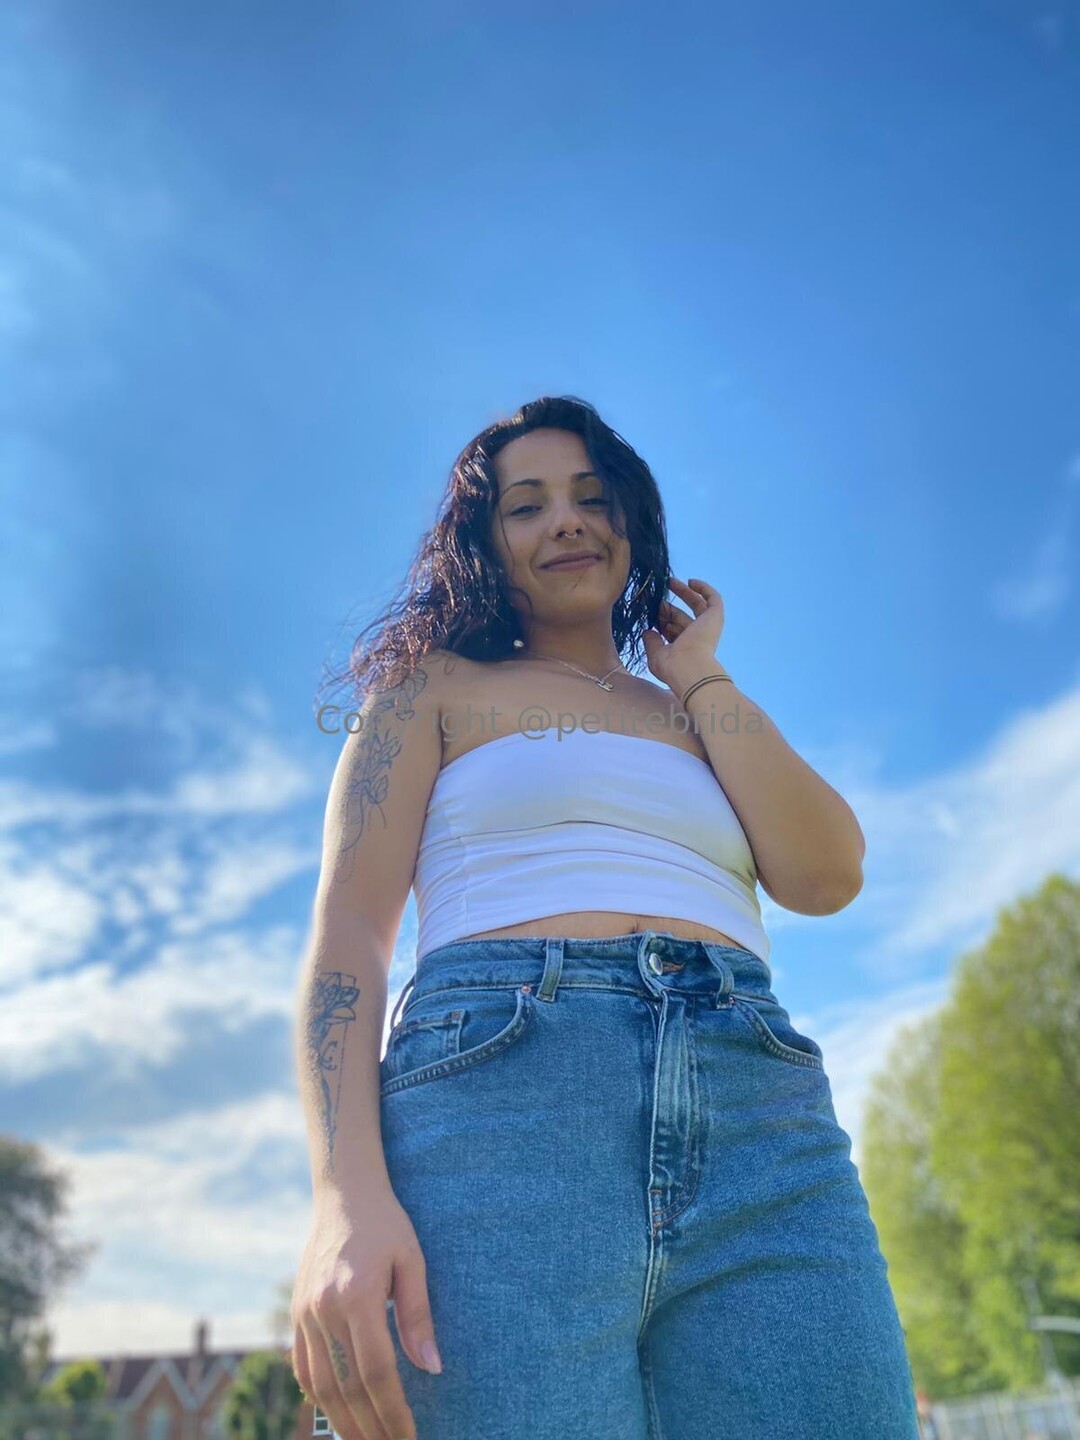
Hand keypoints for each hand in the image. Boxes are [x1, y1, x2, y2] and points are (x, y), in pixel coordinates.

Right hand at [291, 1189, 440, 1439]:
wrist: (344, 1194)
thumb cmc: (386, 1225)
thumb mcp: (412, 1261)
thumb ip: (419, 1316)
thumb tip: (432, 1368)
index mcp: (358, 1297)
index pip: (377, 1372)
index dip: (393, 1412)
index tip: (410, 1436)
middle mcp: (325, 1309)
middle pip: (347, 1387)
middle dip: (370, 1427)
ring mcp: (305, 1313)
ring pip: (321, 1383)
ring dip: (342, 1421)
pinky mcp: (296, 1312)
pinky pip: (303, 1365)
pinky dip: (317, 1394)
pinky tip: (335, 1412)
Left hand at [641, 576, 726, 693]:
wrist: (689, 666)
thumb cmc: (672, 666)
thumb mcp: (656, 655)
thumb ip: (652, 642)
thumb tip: (648, 631)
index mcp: (684, 648)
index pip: (672, 630)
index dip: (661, 620)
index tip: (648, 611)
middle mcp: (697, 637)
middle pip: (682, 617)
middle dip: (668, 607)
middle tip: (654, 596)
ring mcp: (707, 627)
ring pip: (696, 605)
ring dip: (684, 593)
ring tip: (669, 581)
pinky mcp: (715, 616)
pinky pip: (713, 598)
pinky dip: (704, 589)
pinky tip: (690, 581)